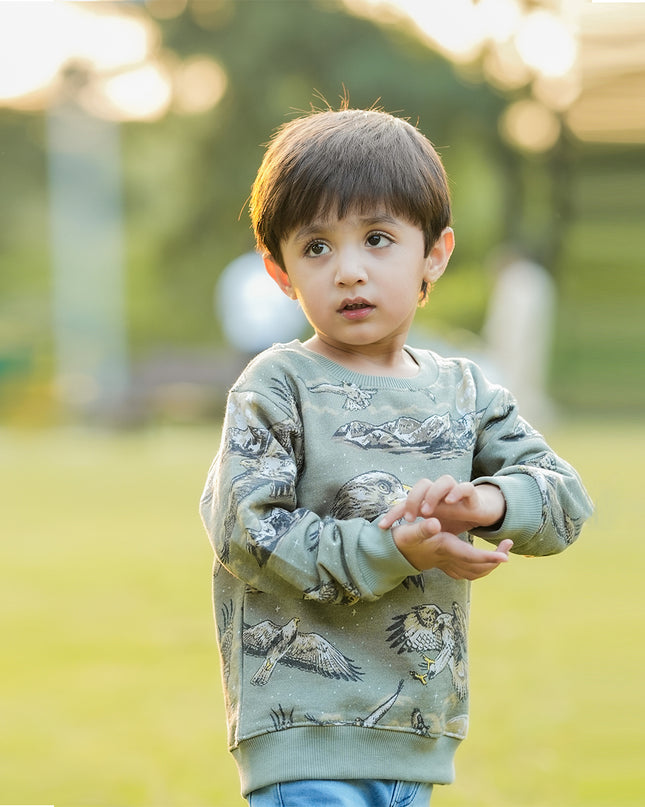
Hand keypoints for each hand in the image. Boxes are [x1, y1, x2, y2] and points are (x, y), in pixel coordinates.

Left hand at [379, 476, 505, 534]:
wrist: (479, 511)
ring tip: (427, 512)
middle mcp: (439, 492)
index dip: (393, 513)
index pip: (406, 501)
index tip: (383, 527)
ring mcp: (455, 491)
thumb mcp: (432, 528)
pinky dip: (457, 492)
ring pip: (444, 481)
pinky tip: (450, 502)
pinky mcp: (471, 494)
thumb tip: (397, 544)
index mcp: (426, 499)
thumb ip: (418, 531)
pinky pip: (466, 487)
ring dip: (433, 495)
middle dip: (413, 500)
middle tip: (410, 518)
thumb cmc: (452, 518)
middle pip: (423, 484)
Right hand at [391, 517, 512, 579]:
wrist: (391, 555)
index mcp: (443, 549)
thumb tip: (435, 523)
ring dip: (490, 564)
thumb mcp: (408, 531)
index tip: (506, 556)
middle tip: (509, 544)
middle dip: (495, 559)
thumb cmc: (400, 540)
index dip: (489, 557)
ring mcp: (446, 564)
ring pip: (474, 572)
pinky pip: (467, 572)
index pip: (471, 557)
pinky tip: (483, 560)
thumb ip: (422, 528)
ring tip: (501, 552)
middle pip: (477, 566)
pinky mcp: (444, 565)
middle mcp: (447, 559)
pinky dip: (479, 568)